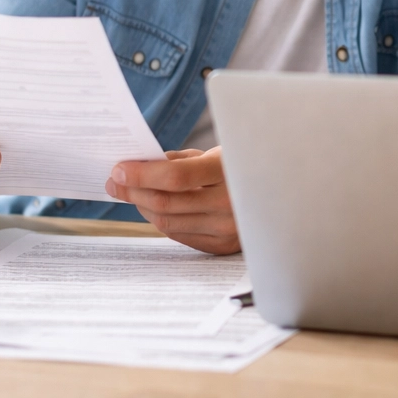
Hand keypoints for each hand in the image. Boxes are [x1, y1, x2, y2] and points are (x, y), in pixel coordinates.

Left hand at [106, 147, 238, 254]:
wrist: (282, 192)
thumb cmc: (244, 165)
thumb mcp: (217, 152)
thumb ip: (180, 159)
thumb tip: (140, 165)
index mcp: (230, 171)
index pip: (176, 177)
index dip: (142, 175)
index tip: (119, 170)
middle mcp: (231, 204)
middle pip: (166, 202)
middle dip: (133, 191)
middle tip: (115, 181)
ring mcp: (228, 228)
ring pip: (167, 222)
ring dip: (142, 206)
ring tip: (130, 192)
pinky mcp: (223, 245)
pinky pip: (179, 234)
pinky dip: (159, 219)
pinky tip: (151, 206)